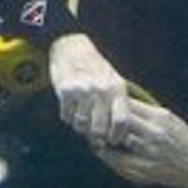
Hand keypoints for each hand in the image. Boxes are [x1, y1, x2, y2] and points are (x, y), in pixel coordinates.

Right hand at [49, 34, 132, 149]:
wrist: (72, 47)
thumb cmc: (96, 69)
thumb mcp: (114, 82)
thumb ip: (117, 106)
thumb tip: (115, 137)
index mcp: (117, 89)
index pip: (121, 121)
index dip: (117, 136)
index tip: (112, 139)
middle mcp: (101, 90)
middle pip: (99, 128)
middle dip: (96, 136)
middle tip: (93, 134)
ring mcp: (83, 90)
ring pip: (81, 125)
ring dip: (80, 127)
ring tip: (81, 118)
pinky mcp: (65, 90)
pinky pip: (66, 116)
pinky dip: (68, 117)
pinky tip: (71, 109)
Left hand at [90, 99, 187, 187]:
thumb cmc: (182, 139)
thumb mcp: (169, 118)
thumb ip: (146, 111)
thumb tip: (120, 101)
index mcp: (160, 117)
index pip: (127, 104)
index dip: (110, 103)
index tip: (101, 104)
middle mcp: (154, 134)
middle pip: (118, 120)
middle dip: (104, 119)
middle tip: (92, 118)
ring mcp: (149, 152)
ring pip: (115, 140)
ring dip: (101, 136)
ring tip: (94, 134)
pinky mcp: (145, 169)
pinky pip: (117, 160)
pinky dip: (105, 154)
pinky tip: (100, 150)